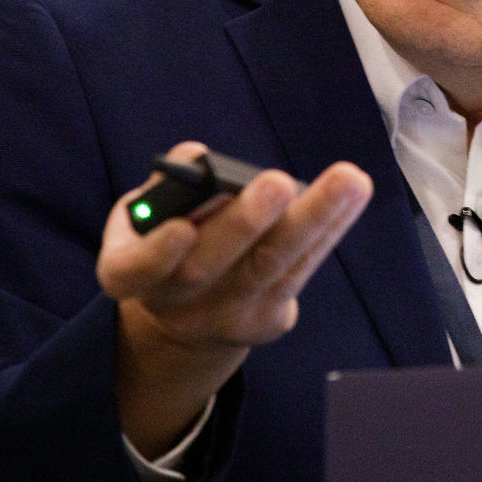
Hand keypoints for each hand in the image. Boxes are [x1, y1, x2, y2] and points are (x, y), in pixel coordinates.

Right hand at [97, 143, 371, 456]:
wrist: (188, 313)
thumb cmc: (168, 239)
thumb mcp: (150, 210)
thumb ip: (173, 181)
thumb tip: (201, 159)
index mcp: (129, 273)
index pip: (133, 272)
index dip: (155, 256)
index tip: (181, 229)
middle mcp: (174, 303)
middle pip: (209, 268)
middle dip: (246, 224)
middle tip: (278, 183)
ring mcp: (224, 318)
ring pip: (270, 268)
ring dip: (312, 220)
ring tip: (348, 181)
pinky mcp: (268, 321)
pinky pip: (299, 270)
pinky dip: (328, 229)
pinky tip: (353, 196)